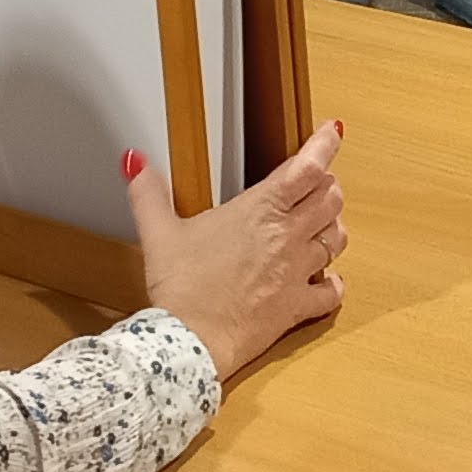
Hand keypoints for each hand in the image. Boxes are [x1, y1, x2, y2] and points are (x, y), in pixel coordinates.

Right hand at [124, 122, 345, 381]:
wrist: (190, 339)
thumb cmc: (180, 287)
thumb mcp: (159, 232)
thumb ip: (149, 192)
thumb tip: (134, 160)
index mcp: (259, 210)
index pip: (306, 167)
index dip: (324, 145)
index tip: (332, 132)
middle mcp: (286, 236)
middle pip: (330, 198)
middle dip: (328, 186)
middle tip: (318, 183)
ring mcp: (296, 272)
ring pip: (337, 239)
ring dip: (333, 228)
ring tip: (322, 225)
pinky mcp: (297, 307)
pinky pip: (332, 292)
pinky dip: (333, 284)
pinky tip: (326, 281)